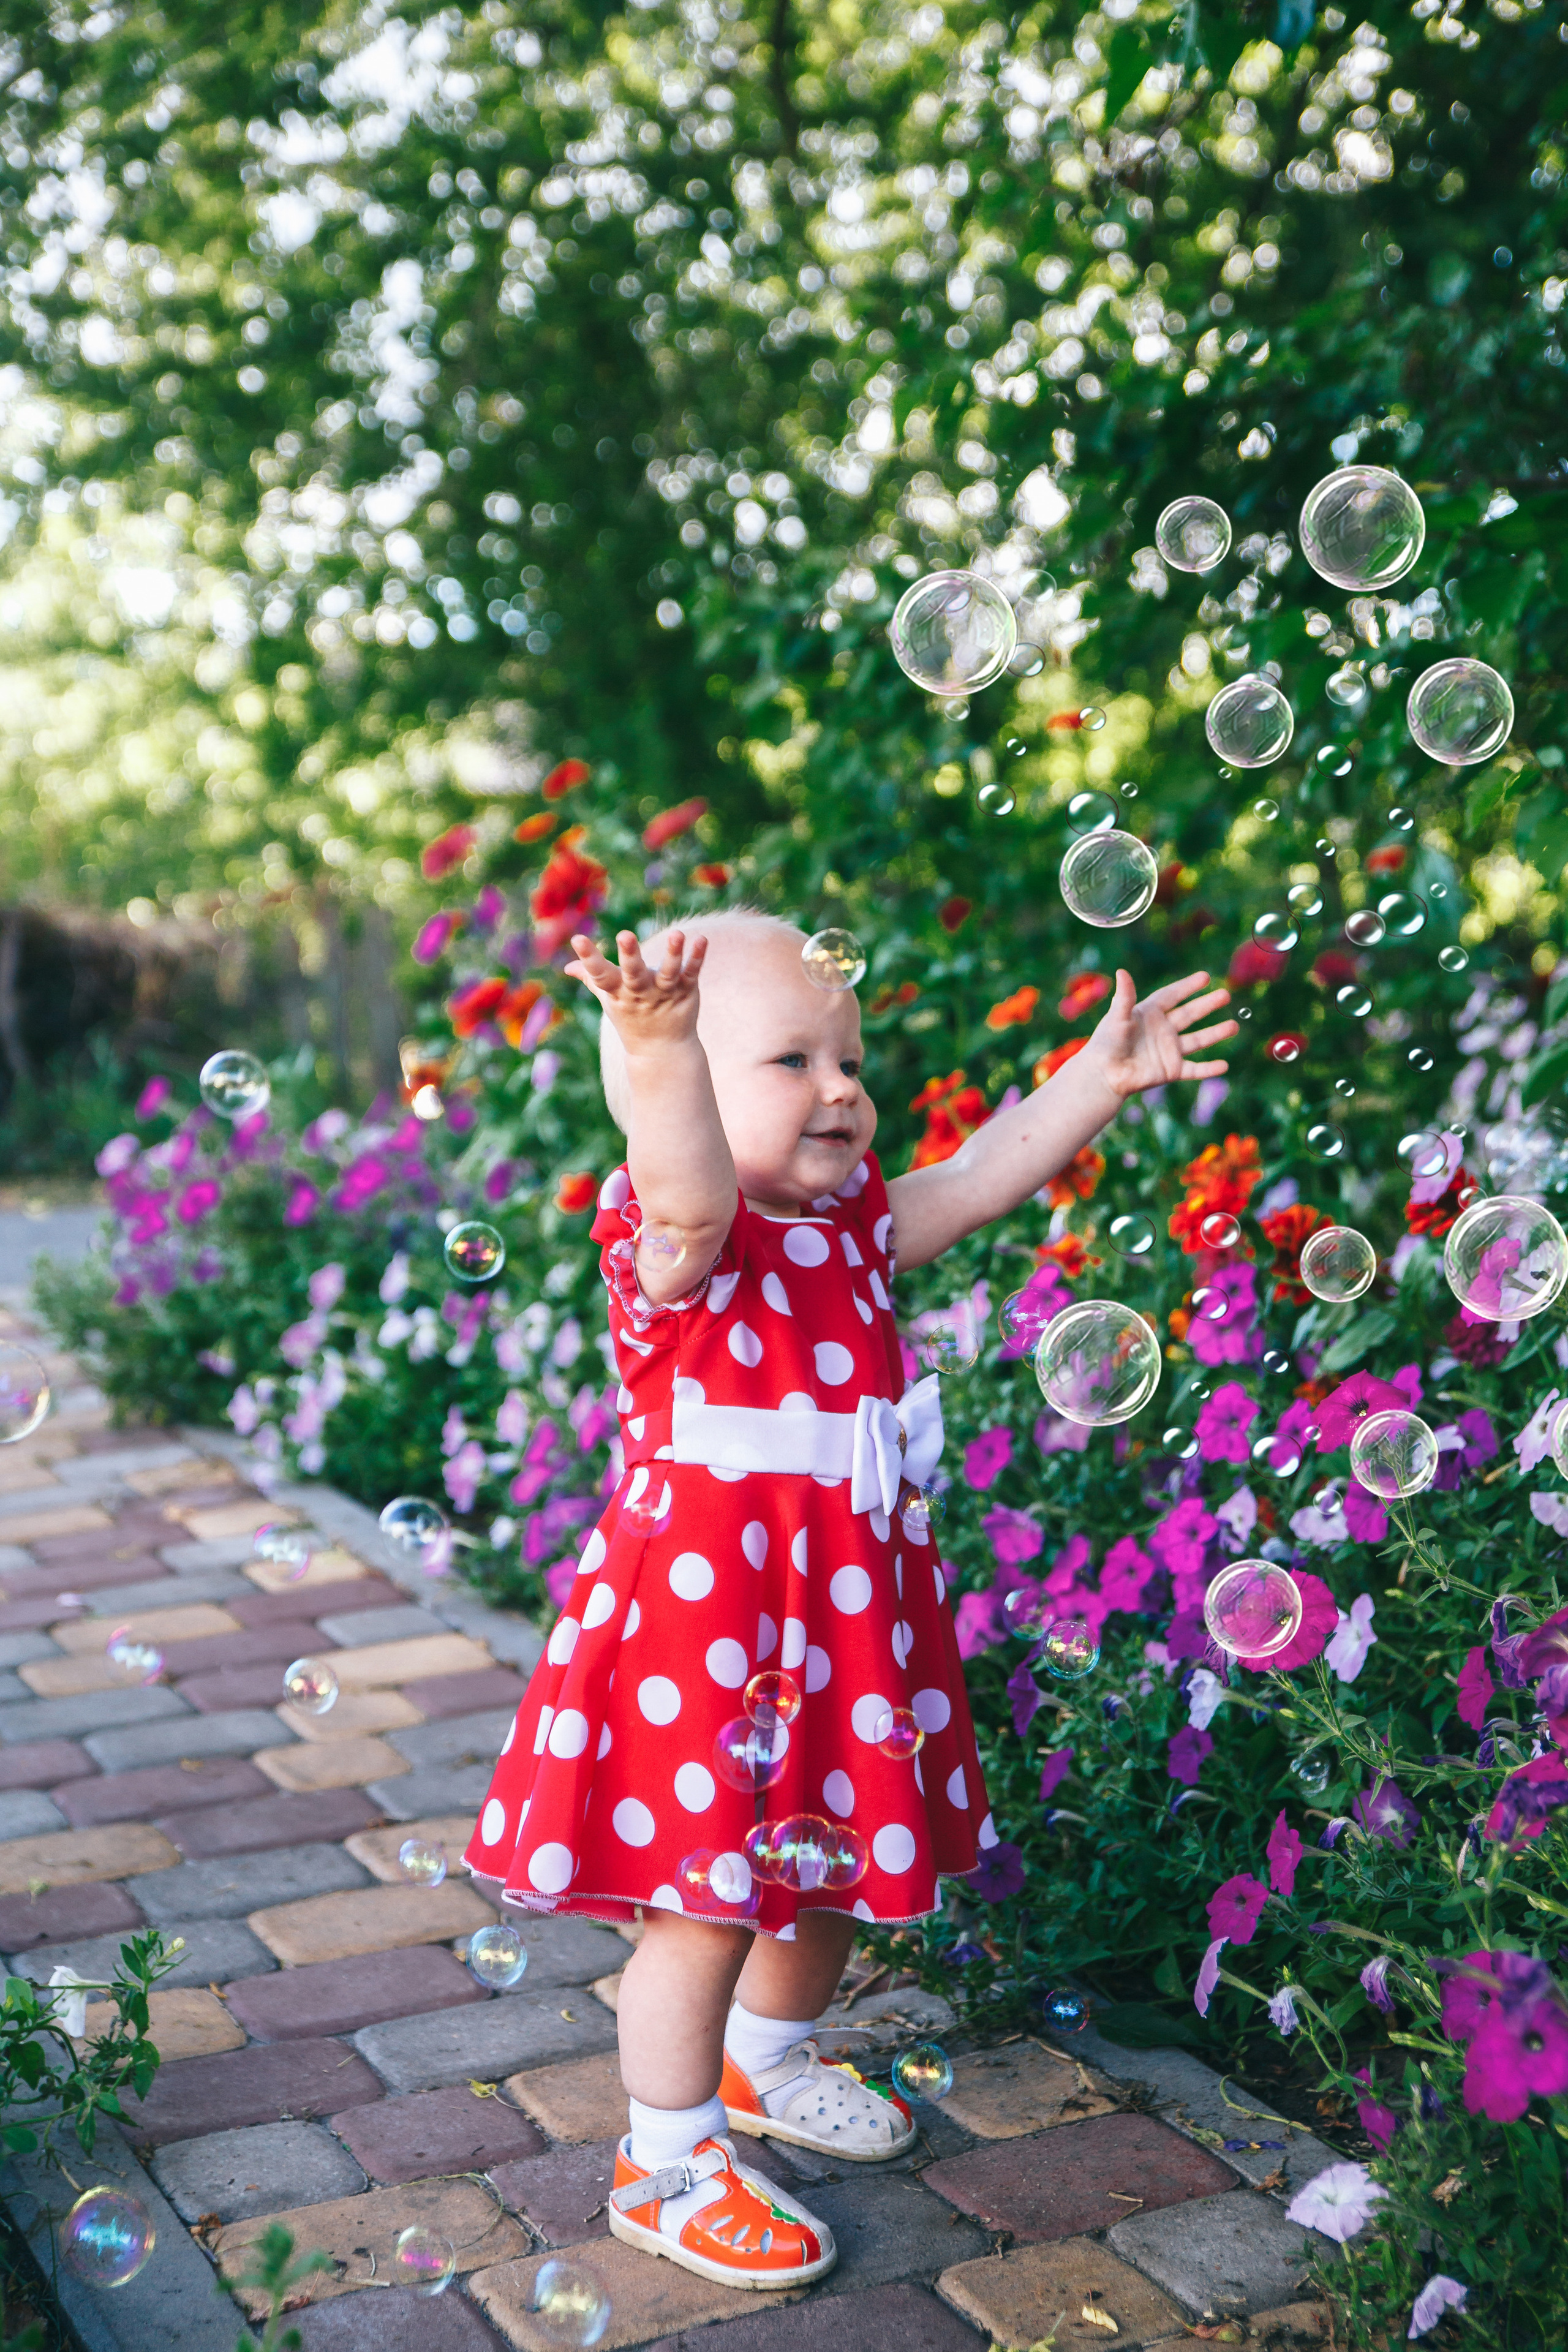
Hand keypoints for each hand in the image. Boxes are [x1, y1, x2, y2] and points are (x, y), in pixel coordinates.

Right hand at [565, 928, 706, 1052]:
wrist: (661, 1050)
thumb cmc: (632, 1017)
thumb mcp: (610, 999)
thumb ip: (592, 978)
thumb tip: (568, 967)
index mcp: (618, 992)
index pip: (600, 975)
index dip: (588, 958)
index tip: (578, 938)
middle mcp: (641, 992)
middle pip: (634, 973)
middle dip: (629, 955)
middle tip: (625, 935)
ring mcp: (664, 992)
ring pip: (668, 972)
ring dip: (672, 954)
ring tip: (677, 934)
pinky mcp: (686, 991)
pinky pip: (692, 973)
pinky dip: (697, 957)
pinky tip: (701, 940)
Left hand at [1084, 968, 1236, 1099]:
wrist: (1104, 1075)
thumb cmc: (1106, 1043)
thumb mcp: (1117, 1017)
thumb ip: (1125, 997)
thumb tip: (1122, 971)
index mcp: (1149, 1014)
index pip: (1172, 996)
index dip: (1187, 987)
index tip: (1205, 977)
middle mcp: (1162, 1030)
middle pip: (1190, 1014)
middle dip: (1207, 1005)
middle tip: (1226, 995)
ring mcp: (1168, 1051)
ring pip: (1198, 1040)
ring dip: (1216, 1033)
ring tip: (1234, 1026)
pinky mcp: (1171, 1071)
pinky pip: (1194, 1069)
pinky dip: (1209, 1069)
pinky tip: (1224, 1066)